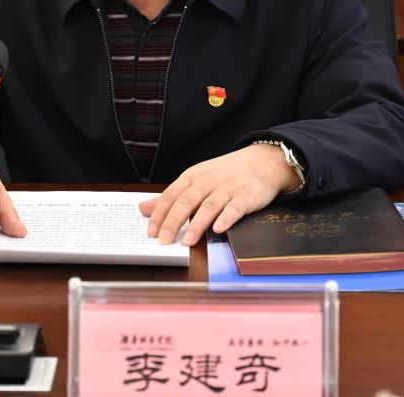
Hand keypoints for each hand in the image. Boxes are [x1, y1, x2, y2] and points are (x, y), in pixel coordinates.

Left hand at [139, 144, 299, 246]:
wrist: (260, 162)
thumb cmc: (224, 174)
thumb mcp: (195, 180)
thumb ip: (172, 197)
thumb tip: (143, 209)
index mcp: (193, 177)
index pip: (171, 195)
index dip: (160, 213)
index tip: (151, 231)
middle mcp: (208, 182)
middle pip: (187, 201)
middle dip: (174, 221)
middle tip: (164, 240)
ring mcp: (228, 188)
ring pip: (209, 206)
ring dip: (197, 224)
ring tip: (187, 241)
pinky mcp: (246, 196)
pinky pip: (235, 208)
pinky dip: (226, 218)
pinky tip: (218, 229)